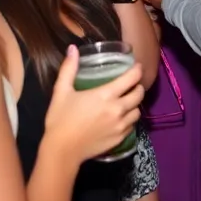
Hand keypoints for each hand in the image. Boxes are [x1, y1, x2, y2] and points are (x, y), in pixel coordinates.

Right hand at [45, 45, 143, 162]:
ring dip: (135, 104)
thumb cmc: (61, 119)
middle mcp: (118, 109)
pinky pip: (132, 126)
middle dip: (137, 86)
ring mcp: (120, 126)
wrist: (62, 151)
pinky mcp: (119, 139)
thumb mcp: (61, 91)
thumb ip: (69, 68)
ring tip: (127, 101)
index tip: (136, 67)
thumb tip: (73, 48)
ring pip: (138, 111)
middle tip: (131, 84)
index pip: (131, 78)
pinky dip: (129, 119)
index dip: (137, 70)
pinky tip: (121, 117)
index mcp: (106, 95)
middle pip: (139, 94)